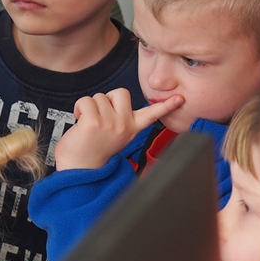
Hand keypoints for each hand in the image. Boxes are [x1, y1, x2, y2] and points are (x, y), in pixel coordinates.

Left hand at [54, 88, 182, 169]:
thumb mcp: (117, 136)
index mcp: (132, 128)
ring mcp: (111, 123)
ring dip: (90, 106)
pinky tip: (80, 121)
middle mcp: (125, 125)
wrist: (81, 168)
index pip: (152, 114)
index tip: (180, 99)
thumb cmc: (93, 151)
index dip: (167, 106)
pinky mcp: (94, 121)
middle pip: (121, 92)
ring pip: (100, 96)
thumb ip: (121, 119)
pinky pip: (86, 101)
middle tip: (100, 115)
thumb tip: (114, 104)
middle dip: (107, 99)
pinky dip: (79, 108)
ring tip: (88, 123)